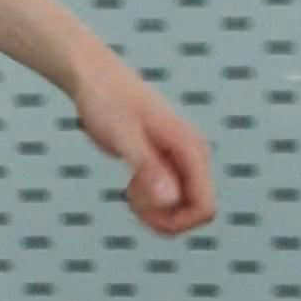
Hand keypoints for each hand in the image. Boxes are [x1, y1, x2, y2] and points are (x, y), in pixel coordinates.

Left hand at [72, 52, 217, 236]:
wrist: (95, 78)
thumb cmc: (106, 100)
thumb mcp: (122, 135)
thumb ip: (148, 167)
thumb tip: (170, 200)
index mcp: (190, 149)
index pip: (205, 208)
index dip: (176, 222)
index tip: (140, 206)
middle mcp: (193, 156)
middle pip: (195, 211)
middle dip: (164, 217)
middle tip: (131, 197)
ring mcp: (181, 160)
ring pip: (182, 206)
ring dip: (156, 211)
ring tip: (131, 190)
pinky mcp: (166, 163)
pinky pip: (170, 197)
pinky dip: (151, 202)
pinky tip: (132, 185)